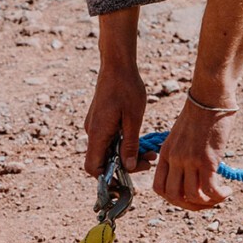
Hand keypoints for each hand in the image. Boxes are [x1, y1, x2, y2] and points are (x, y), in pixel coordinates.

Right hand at [83, 62, 150, 176]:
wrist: (117, 64)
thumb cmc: (126, 87)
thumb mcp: (133, 119)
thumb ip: (129, 144)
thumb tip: (127, 167)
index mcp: (98, 133)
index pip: (93, 168)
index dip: (107, 178)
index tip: (127, 178)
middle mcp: (92, 132)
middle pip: (104, 161)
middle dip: (126, 166)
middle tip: (148, 161)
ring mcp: (95, 126)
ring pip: (108, 150)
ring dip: (127, 154)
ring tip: (150, 152)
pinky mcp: (100, 121)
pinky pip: (109, 139)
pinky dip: (123, 143)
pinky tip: (140, 140)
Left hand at [153, 93, 234, 210]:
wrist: (210, 98)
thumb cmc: (200, 115)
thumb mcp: (181, 136)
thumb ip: (181, 155)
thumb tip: (194, 176)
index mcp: (165, 153)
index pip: (159, 187)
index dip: (172, 199)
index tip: (187, 198)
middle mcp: (175, 159)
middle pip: (173, 196)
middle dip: (189, 206)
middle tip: (205, 203)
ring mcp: (189, 160)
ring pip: (192, 196)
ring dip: (207, 203)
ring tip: (220, 197)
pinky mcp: (207, 160)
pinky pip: (210, 190)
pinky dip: (219, 196)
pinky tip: (227, 192)